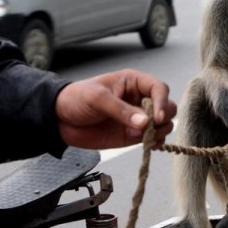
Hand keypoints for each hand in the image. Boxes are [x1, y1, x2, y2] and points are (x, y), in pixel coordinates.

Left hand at [55, 69, 176, 149]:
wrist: (59, 119)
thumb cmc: (77, 98)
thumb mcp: (97, 98)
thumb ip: (121, 110)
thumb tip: (144, 122)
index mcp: (134, 82)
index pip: (159, 88)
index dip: (162, 102)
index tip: (157, 117)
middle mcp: (140, 99)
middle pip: (168, 106)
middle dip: (164, 117)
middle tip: (150, 127)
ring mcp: (138, 118)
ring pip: (164, 124)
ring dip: (160, 132)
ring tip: (145, 137)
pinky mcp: (133, 134)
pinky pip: (153, 138)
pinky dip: (155, 143)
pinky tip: (149, 145)